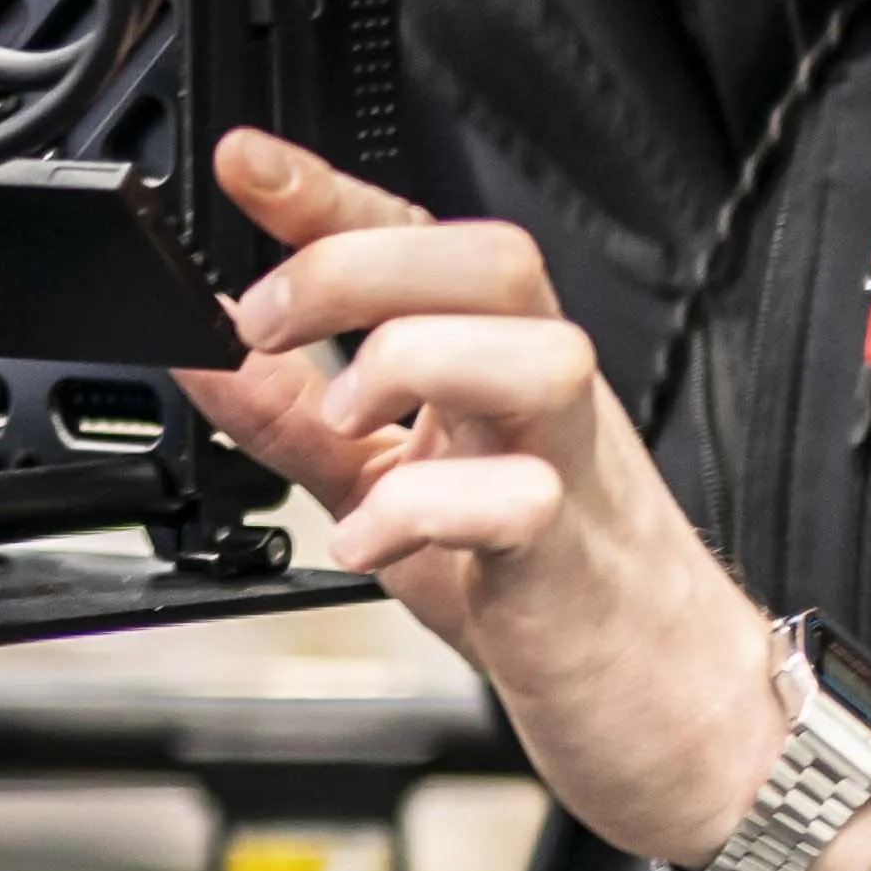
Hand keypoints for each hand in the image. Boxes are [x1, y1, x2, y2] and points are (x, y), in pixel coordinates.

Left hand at [175, 129, 870, 870]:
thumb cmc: (545, 589)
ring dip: (414, 363)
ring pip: (535, 354)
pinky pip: (520, 506)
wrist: (673, 710)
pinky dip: (424, 513)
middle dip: (361, 266)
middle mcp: (542, 401)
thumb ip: (292, 421)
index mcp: (496, 365)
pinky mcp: (572, 565)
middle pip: (492, 260)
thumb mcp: (388, 489)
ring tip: (342, 422)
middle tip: (263, 322)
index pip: (421, 239)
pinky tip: (370, 543)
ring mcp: (570, 474)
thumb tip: (198, 350)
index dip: (328, 191)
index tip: (243, 160)